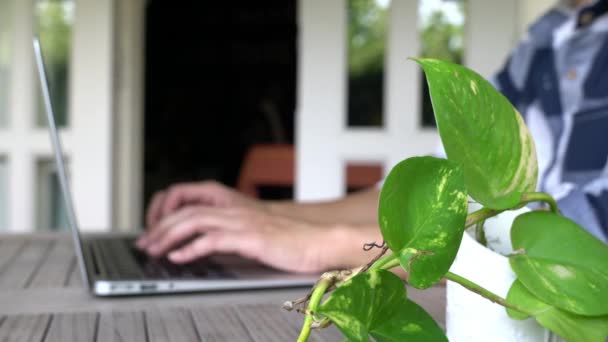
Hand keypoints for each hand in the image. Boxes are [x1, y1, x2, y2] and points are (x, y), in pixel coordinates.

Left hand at [138, 205, 336, 272]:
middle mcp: (234, 211)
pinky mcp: (249, 237)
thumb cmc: (290, 241)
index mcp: (234, 209)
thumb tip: (204, 247)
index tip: (153, 233)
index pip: (191, 204)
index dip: (168, 217)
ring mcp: (241, 223)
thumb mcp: (253, 235)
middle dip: (160, 228)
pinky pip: (213, 239)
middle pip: (187, 211)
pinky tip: (179, 258)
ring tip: (154, 250)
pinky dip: (191, 249)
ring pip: (194, 221)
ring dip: (169, 236)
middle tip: (145, 244)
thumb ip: (230, 236)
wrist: (318, 241)